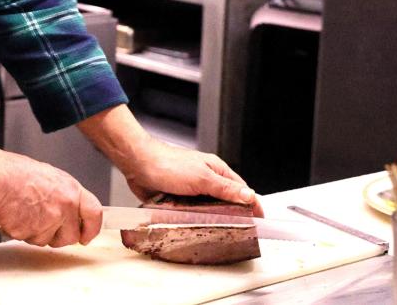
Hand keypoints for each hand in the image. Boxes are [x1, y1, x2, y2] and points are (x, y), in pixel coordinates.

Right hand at [0, 151, 103, 247]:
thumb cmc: (16, 172)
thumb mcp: (50, 176)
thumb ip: (64, 195)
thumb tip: (68, 208)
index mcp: (71, 191)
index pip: (94, 214)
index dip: (91, 228)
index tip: (87, 235)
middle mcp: (63, 209)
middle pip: (71, 237)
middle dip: (60, 236)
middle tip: (46, 225)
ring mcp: (46, 223)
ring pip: (47, 240)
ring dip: (37, 233)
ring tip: (25, 212)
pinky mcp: (29, 233)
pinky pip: (28, 240)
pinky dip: (21, 232)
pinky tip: (15, 215)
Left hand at [78, 105, 261, 215]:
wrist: (137, 163)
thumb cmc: (166, 163)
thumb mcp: (201, 177)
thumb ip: (225, 188)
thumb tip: (250, 196)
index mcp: (217, 170)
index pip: (242, 190)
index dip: (252, 206)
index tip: (258, 222)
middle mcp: (206, 179)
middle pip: (226, 202)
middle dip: (231, 216)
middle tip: (237, 232)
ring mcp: (192, 190)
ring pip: (209, 210)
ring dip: (210, 219)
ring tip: (216, 232)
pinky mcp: (178, 199)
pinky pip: (191, 213)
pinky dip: (194, 220)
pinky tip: (195, 228)